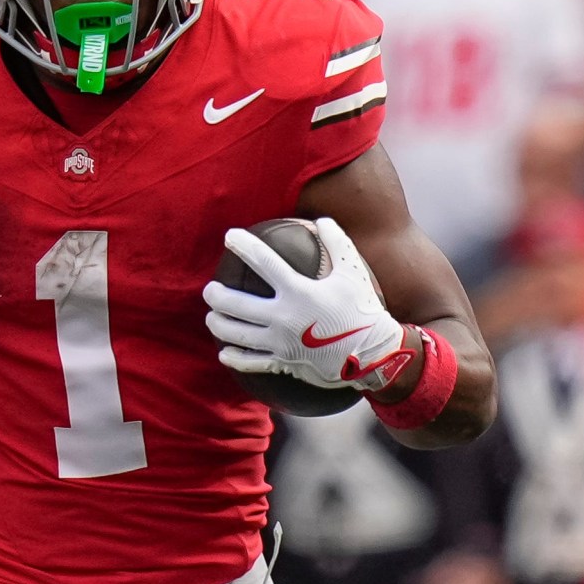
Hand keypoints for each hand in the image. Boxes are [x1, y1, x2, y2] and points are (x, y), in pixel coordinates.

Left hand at [204, 218, 409, 390]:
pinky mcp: (282, 363)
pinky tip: (225, 352)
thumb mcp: (354, 272)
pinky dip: (234, 358)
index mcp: (299, 292)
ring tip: (212, 316)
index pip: (264, 262)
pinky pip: (250, 362)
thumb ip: (338, 243)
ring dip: (218, 324)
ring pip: (237, 334)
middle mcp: (284, 317)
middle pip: (237, 304)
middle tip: (210, 289)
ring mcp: (280, 342)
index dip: (244, 246)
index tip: (229, 236)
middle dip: (216, 295)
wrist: (373, 354)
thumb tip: (322, 220)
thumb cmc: (362, 309)